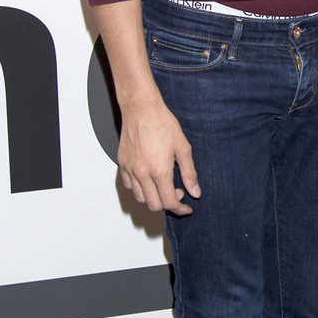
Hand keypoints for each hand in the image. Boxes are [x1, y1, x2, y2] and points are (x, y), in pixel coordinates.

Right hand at [117, 98, 200, 214]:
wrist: (141, 108)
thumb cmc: (162, 123)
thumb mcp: (183, 148)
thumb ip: (189, 173)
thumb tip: (195, 192)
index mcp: (159, 171)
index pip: (169, 202)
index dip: (180, 209)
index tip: (187, 207)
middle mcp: (142, 173)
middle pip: (153, 205)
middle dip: (168, 204)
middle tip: (177, 192)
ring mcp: (130, 169)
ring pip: (140, 198)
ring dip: (153, 197)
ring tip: (163, 184)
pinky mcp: (122, 164)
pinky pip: (129, 186)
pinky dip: (140, 189)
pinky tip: (149, 178)